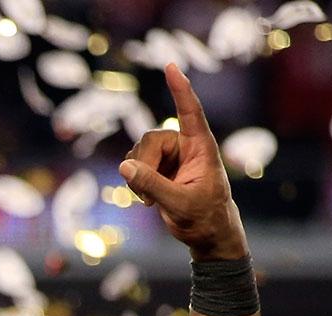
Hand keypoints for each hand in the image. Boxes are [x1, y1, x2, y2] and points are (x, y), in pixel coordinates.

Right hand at [119, 64, 247, 261]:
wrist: (207, 233)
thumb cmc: (204, 217)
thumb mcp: (178, 203)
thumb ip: (151, 184)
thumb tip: (124, 166)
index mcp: (202, 148)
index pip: (190, 112)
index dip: (180, 89)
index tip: (171, 66)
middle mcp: (185, 146)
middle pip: (151, 139)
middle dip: (142, 165)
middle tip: (145, 194)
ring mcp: (170, 157)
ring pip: (139, 152)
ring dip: (137, 177)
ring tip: (149, 200)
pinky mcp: (158, 169)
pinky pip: (134, 166)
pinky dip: (134, 183)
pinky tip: (146, 199)